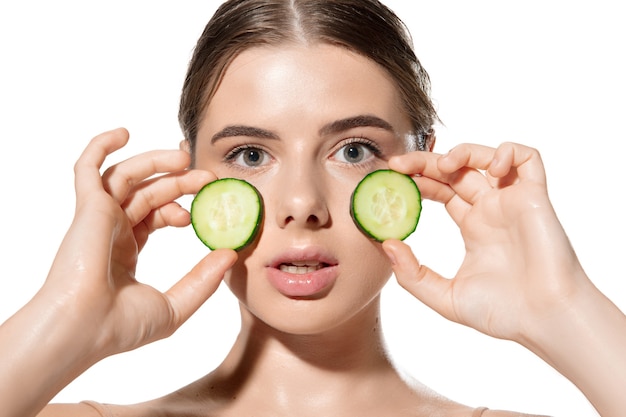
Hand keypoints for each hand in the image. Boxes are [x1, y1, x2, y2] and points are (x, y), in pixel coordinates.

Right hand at [42, 128, 236, 357]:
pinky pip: (87, 167)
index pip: (155, 215)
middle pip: (147, 192)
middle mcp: (110, 230)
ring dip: (156, 163)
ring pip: (126, 176)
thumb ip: (203, 280)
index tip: (203, 211)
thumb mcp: (175, 306)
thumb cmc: (120, 327)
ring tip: (185, 159)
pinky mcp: (87, 208)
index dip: (180, 206)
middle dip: (179, 181)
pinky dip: (101, 146)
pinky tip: (125, 133)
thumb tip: (231, 255)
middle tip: (206, 178)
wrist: (84, 330)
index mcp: (125, 250)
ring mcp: (97, 218)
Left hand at [383, 142, 589, 342]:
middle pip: (456, 170)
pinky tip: (490, 169)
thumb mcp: (445, 297)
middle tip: (399, 165)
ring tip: (444, 165)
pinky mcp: (534, 198)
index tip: (393, 181)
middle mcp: (491, 209)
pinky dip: (508, 152)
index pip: (440, 190)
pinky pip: (528, 159)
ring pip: (486, 158)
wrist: (544, 320)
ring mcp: (512, 201)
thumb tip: (386, 243)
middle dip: (426, 162)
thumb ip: (412, 274)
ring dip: (462, 152)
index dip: (417, 181)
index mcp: (473, 226)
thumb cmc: (503, 312)